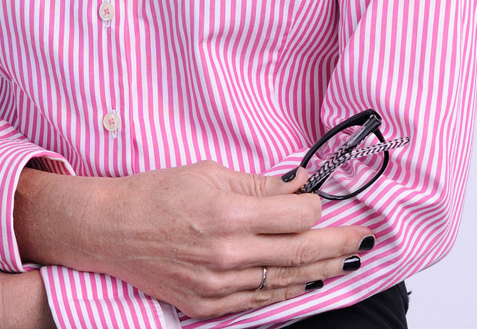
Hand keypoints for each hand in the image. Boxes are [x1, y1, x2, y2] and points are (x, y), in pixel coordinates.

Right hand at [16, 162, 374, 318]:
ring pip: (284, 281)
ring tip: (345, 263)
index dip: (316, 206)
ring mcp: (218, 283)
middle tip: (363, 238)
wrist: (112, 229)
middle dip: (338, 244)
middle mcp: (227, 252)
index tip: (322, 198)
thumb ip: (256, 183)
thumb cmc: (156, 194)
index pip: (294, 214)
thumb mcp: (207, 172)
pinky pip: (259, 300)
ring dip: (320, 271)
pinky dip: (286, 291)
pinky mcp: (208, 304)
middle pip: (299, 252)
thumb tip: (295, 183)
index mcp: (228, 212)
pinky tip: (305, 282)